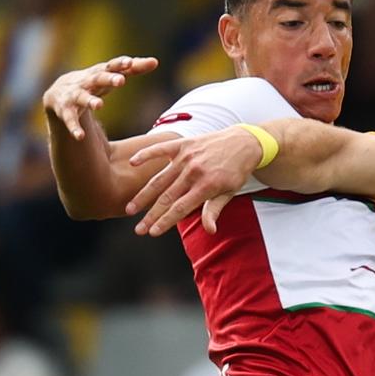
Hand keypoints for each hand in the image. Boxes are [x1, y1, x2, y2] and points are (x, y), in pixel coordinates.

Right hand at [43, 56, 157, 139]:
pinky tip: (80, 136)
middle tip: (120, 80)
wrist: (58, 92)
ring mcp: (74, 96)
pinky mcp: (65, 111)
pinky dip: (74, 128)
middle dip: (108, 79)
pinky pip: (70, 120)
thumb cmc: (93, 82)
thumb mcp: (111, 75)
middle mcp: (86, 82)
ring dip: (90, 101)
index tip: (130, 62)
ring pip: (82, 97)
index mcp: (99, 72)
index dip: (119, 64)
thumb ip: (132, 69)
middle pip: (97, 78)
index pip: (110, 66)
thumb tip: (155, 61)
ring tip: (99, 105)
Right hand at [126, 127, 267, 235]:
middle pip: (167, 198)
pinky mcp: (182, 144)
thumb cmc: (236, 171)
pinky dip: (146, 154)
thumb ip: (214, 209)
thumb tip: (210, 231)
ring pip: (160, 179)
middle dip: (151, 216)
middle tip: (137, 229)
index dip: (165, 221)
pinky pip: (160, 149)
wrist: (243, 143)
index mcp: (206, 186)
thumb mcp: (230, 192)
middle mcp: (194, 172)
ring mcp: (186, 157)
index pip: (180, 208)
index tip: (152, 232)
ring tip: (130, 209)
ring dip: (143, 195)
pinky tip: (132, 163)